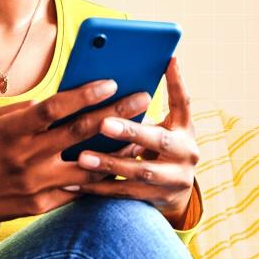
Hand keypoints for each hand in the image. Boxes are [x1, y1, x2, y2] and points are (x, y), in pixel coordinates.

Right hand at [0, 79, 155, 234]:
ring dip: (117, 149)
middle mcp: (26, 156)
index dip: (83, 95)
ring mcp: (36, 183)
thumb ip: (24, 110)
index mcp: (11, 131)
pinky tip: (120, 164)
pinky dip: (101, 176)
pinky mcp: (42, 204)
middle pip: (78, 132)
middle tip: (142, 98)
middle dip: (114, 113)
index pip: (53, 108)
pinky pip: (79, 189)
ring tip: (141, 134)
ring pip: (87, 164)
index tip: (111, 82)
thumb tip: (59, 101)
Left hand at [62, 56, 199, 227]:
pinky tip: (72, 182)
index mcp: (185, 128)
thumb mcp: (160, 127)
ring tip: (82, 157)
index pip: (183, 101)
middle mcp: (186, 153)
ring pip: (139, 172)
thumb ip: (141, 111)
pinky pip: (122, 193)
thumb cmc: (157, 147)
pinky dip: (97, 187)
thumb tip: (107, 82)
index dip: (177, 81)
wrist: (175, 192)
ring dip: (109, 164)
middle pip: (158, 140)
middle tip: (103, 123)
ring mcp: (174, 179)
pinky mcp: (156, 199)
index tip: (168, 59)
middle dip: (130, 131)